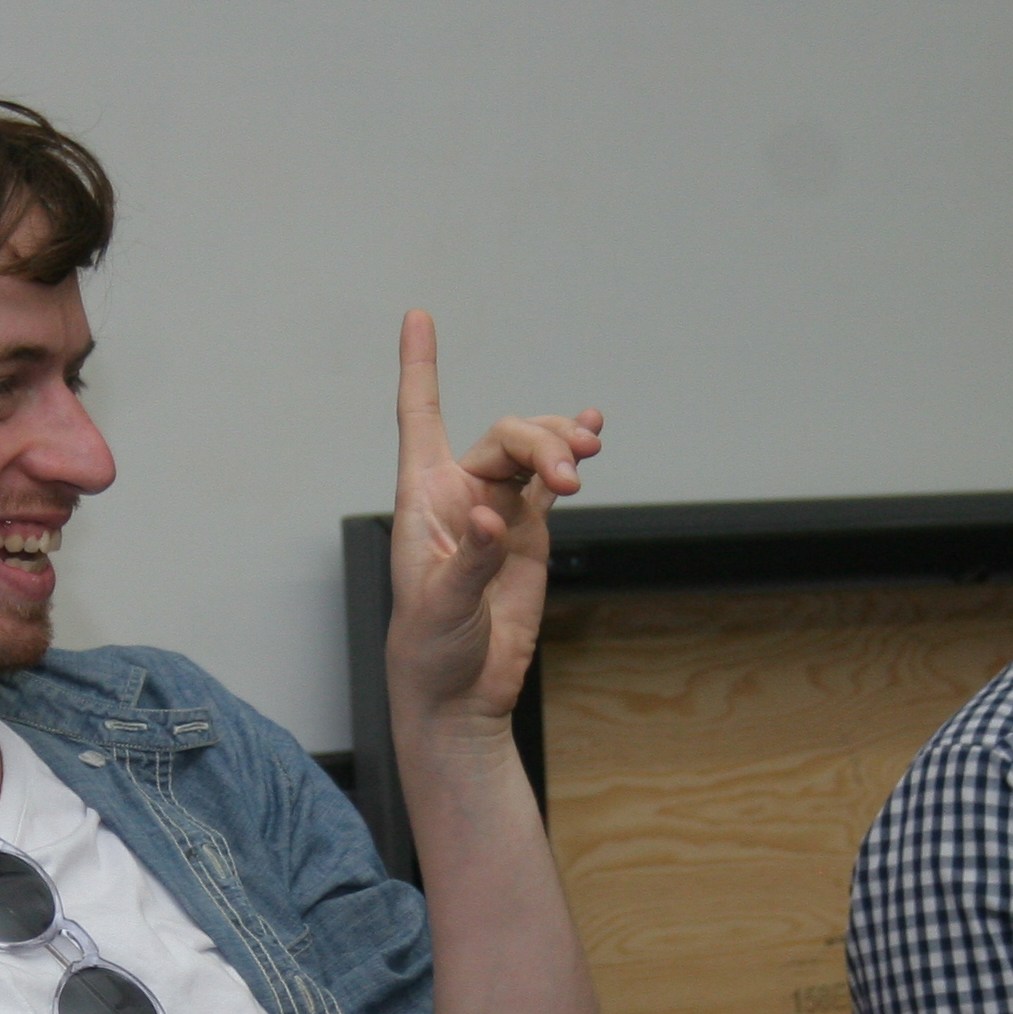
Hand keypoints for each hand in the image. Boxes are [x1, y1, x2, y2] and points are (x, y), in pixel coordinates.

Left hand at [383, 310, 603, 731]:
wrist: (461, 696)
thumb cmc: (430, 652)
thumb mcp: (439, 610)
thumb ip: (469, 562)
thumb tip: (492, 516)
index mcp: (422, 500)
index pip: (419, 419)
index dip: (420, 368)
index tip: (419, 317)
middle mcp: (458, 494)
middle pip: (503, 437)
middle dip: (540, 443)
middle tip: (571, 478)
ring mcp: (498, 509)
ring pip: (532, 452)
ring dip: (561, 448)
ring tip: (586, 461)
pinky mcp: (528, 533)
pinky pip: (550, 480)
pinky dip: (570, 452)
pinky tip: (593, 430)